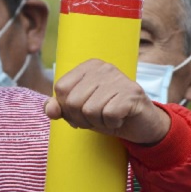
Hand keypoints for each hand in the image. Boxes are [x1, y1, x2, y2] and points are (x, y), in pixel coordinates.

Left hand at [44, 59, 170, 144]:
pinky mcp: (132, 93)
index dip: (67, 108)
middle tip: (98, 117)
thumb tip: (49, 109)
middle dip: (82, 118)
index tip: (83, 112)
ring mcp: (119, 78)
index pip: (61, 88)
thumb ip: (62, 108)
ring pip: (89, 110)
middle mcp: (103, 67)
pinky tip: (120, 119)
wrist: (141, 124)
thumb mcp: (80, 111)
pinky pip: (108, 115)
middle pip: (73, 101)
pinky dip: (112, 124)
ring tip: (110, 117)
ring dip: (98, 122)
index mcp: (88, 66)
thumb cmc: (108, 114)